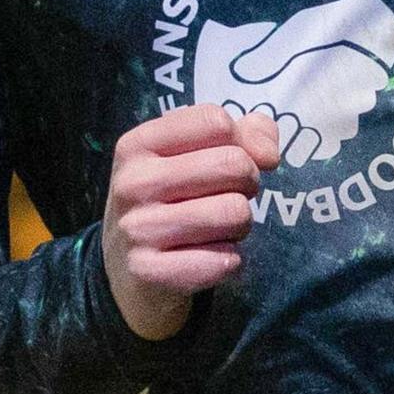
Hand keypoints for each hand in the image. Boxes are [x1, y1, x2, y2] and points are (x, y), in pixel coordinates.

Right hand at [101, 104, 280, 341]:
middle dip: (247, 184)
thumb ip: (243, 135)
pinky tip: (208, 257)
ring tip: (218, 228)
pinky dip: (228, 260)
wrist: (124, 269)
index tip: (229, 163)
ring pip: (235, 212)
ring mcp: (137, 229)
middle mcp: (132, 182)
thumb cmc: (170, 200)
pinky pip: (223, 260)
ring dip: (240, 225)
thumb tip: (269, 154)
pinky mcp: (149, 271)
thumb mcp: (191, 156)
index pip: (216, 122)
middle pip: (233, 164)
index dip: (240, 143)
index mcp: (138, 143)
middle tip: (228, 197)